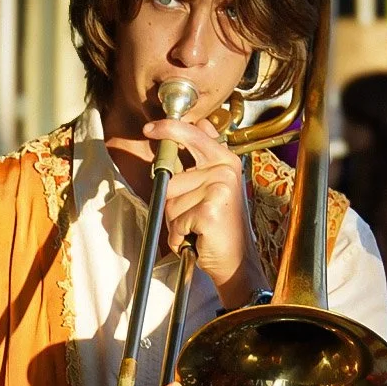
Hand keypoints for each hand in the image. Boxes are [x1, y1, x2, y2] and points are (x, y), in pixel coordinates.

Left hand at [142, 117, 263, 305]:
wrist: (236, 261)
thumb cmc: (221, 227)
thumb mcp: (216, 186)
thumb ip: (204, 157)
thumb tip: (200, 124)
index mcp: (225, 160)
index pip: (192, 133)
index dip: (167, 128)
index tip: (150, 128)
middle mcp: (224, 170)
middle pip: (171, 177)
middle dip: (172, 200)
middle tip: (193, 212)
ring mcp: (218, 189)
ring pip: (170, 201)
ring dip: (177, 220)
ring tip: (197, 226)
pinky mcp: (209, 211)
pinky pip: (176, 221)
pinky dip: (180, 235)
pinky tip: (197, 237)